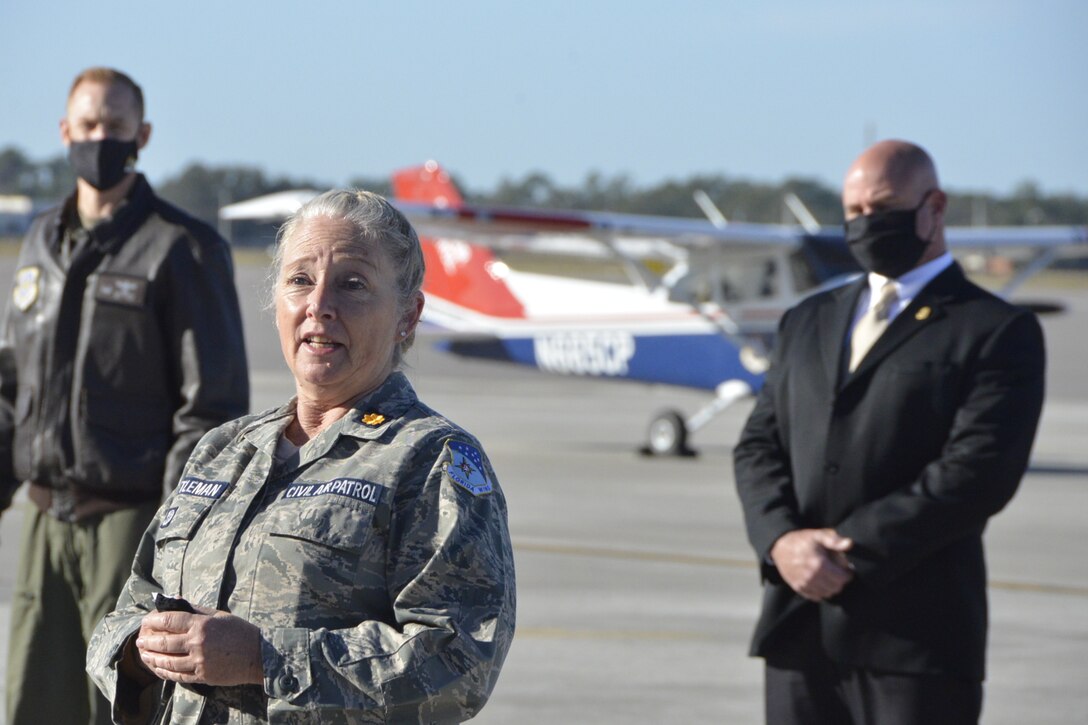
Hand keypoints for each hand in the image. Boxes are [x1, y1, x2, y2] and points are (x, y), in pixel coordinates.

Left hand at [136, 606, 262, 686]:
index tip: (146, 621)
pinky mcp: (202, 676)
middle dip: (148, 642)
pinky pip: (178, 675)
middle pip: (164, 643)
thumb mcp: (219, 615)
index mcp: (202, 625)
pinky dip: (165, 672)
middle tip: (139, 641)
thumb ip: (195, 610)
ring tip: (144, 655)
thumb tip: (174, 602)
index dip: (154, 621)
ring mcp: (199, 661)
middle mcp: (198, 643)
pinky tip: (158, 668)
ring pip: (168, 662)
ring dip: (152, 658)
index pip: (170, 621)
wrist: (258, 654)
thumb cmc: (239, 631)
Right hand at [770, 528, 854, 601]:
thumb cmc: (801, 540)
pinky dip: (821, 592)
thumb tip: (849, 544)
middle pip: (836, 588)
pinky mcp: (798, 588)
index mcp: (819, 564)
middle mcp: (812, 577)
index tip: (846, 569)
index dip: (847, 574)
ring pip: (827, 594)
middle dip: (840, 581)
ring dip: (832, 587)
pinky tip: (820, 582)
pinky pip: (816, 597)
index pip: (842, 578)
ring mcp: (804, 584)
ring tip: (830, 577)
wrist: (779, 547)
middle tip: (839, 573)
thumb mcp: (817, 535)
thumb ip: (834, 540)